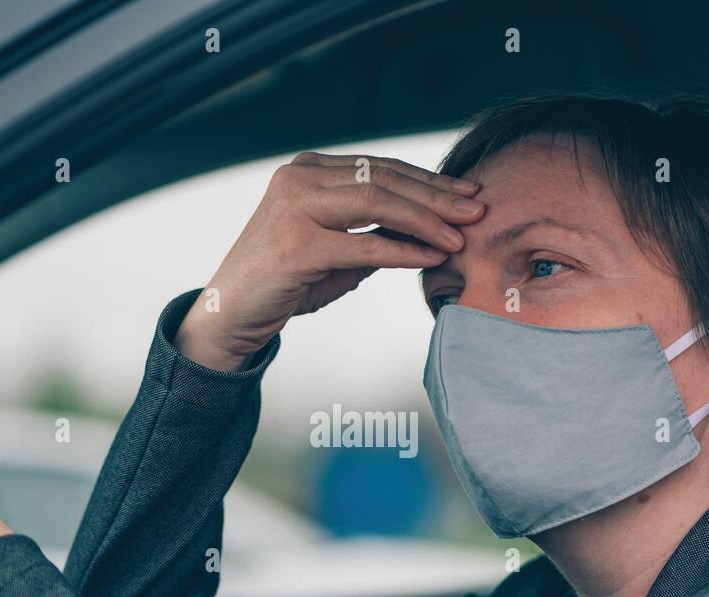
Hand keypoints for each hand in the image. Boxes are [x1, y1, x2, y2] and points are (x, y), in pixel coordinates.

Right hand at [174, 151, 484, 370]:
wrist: (229, 316)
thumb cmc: (284, 284)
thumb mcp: (335, 251)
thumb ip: (373, 232)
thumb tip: (431, 227)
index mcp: (308, 170)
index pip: (380, 167)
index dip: (428, 180)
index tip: (468, 193)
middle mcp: (298, 179)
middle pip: (383, 179)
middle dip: (436, 195)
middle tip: (478, 209)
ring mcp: (294, 209)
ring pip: (376, 202)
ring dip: (426, 219)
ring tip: (461, 235)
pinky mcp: (296, 246)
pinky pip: (364, 245)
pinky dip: (403, 250)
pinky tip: (432, 257)